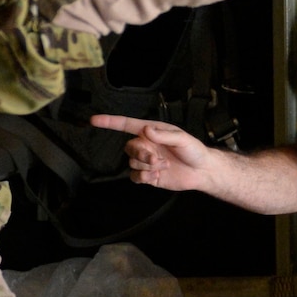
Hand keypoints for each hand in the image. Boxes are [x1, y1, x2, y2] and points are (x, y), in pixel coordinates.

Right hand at [91, 115, 214, 191]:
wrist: (202, 172)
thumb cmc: (194, 151)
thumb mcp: (182, 139)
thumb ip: (163, 135)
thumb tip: (145, 130)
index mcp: (152, 132)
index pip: (127, 125)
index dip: (110, 122)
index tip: (94, 120)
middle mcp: (147, 145)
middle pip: (129, 148)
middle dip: (141, 155)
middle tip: (156, 159)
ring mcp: (146, 161)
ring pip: (132, 163)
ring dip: (146, 166)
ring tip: (164, 166)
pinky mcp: (148, 175)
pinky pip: (135, 176)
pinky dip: (143, 177)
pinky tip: (157, 176)